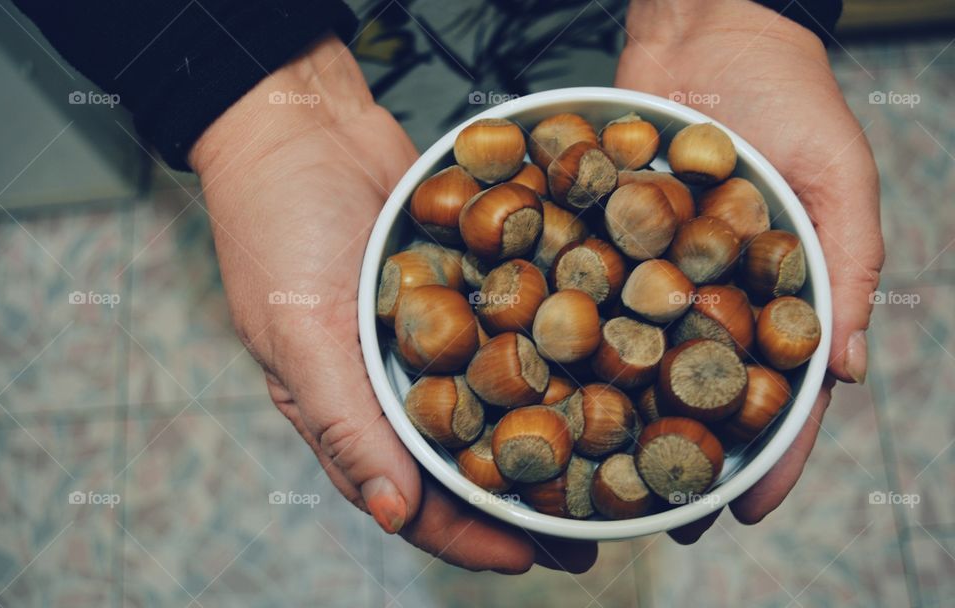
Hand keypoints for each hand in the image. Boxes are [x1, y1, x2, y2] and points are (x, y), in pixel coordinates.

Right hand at [190, 35, 595, 572]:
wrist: (303, 121)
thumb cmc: (279, 227)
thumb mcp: (299, 331)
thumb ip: (344, 422)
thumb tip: (393, 514)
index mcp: (350, 407)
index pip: (413, 495)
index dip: (469, 536)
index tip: (531, 559)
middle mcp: (398, 379)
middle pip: (469, 458)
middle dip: (525, 501)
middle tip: (594, 533)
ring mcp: (437, 332)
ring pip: (500, 399)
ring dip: (549, 433)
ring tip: (611, 468)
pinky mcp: (466, 284)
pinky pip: (513, 329)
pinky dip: (551, 353)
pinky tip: (600, 368)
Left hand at [615, 0, 883, 539]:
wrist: (706, 25)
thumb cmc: (790, 93)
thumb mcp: (837, 176)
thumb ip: (847, 267)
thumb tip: (847, 371)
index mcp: (776, 293)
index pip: (780, 391)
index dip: (769, 453)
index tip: (747, 512)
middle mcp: (709, 293)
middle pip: (698, 392)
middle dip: (685, 455)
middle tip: (663, 517)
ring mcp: (652, 269)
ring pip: (636, 357)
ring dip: (622, 416)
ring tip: (600, 474)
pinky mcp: (603, 236)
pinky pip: (588, 290)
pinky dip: (572, 334)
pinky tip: (550, 378)